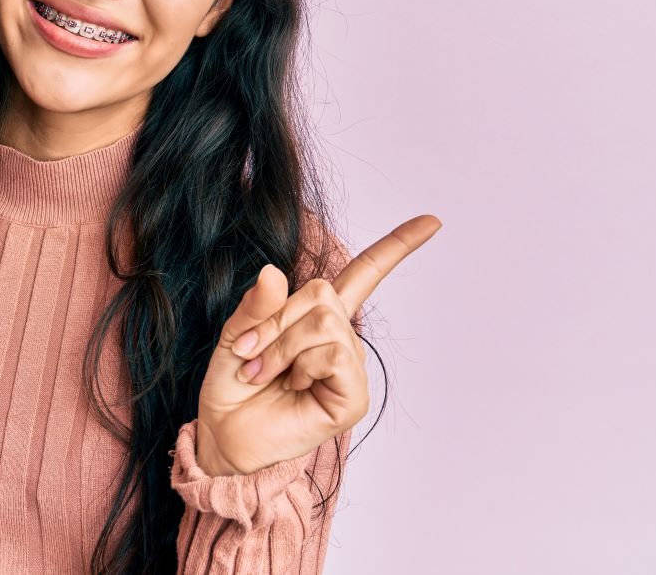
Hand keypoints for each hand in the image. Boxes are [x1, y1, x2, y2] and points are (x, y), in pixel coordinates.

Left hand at [194, 215, 441, 475]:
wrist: (224, 434)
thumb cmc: (232, 386)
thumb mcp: (238, 334)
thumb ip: (258, 305)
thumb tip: (274, 271)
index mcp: (317, 317)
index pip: (364, 275)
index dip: (396, 247)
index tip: (432, 221)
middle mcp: (341, 339)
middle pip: (323, 293)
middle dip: (276, 321)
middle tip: (251, 354)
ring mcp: (350, 367)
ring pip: (324, 323)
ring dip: (281, 347)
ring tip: (264, 374)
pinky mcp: (352, 395)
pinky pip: (333, 354)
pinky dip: (300, 365)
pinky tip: (293, 388)